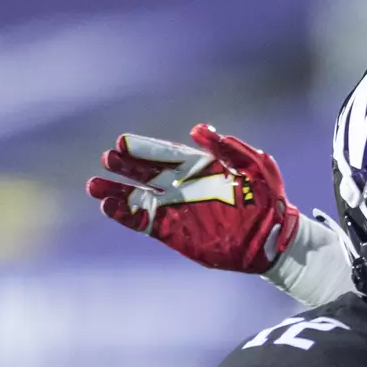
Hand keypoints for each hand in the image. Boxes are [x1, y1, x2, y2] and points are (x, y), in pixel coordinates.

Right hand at [85, 124, 298, 273]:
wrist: (273, 238)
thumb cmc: (269, 200)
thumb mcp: (256, 167)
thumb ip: (229, 148)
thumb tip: (198, 128)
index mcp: (199, 166)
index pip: (165, 153)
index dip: (144, 149)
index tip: (123, 143)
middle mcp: (182, 185)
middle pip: (146, 172)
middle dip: (125, 166)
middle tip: (108, 159)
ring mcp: (175, 208)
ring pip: (137, 197)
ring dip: (115, 190)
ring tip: (93, 186)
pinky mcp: (172, 231)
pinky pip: (142, 221)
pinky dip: (124, 214)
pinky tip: (107, 206)